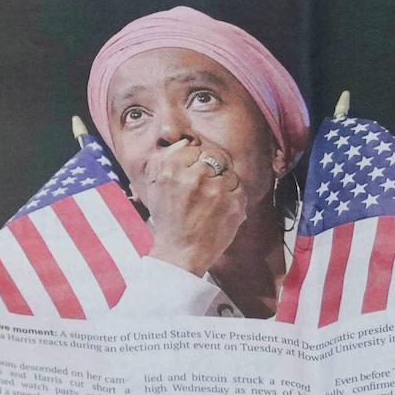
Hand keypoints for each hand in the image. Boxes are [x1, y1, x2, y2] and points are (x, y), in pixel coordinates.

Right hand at [132, 139, 250, 275]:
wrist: (181, 253)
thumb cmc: (168, 221)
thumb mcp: (155, 187)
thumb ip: (166, 160)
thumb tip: (184, 141)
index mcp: (171, 170)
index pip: (194, 149)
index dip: (197, 161)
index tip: (195, 175)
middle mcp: (193, 177)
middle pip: (214, 156)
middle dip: (213, 169)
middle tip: (207, 187)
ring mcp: (216, 190)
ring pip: (229, 172)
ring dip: (224, 184)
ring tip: (212, 202)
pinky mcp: (234, 204)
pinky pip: (239, 189)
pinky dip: (233, 198)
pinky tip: (221, 210)